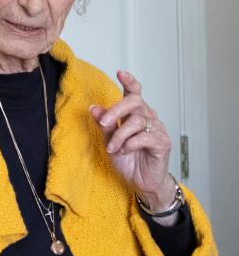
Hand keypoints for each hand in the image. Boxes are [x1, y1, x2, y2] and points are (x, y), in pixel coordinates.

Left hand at [89, 70, 176, 218]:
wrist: (140, 182)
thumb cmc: (127, 159)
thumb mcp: (110, 140)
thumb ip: (104, 123)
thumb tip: (93, 107)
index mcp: (134, 114)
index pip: (134, 93)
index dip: (129, 82)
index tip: (120, 73)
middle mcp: (148, 118)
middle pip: (134, 102)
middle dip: (116, 110)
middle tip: (103, 122)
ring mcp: (157, 129)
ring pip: (137, 121)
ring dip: (120, 134)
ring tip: (112, 148)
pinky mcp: (163, 143)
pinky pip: (145, 137)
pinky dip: (130, 143)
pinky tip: (125, 150)